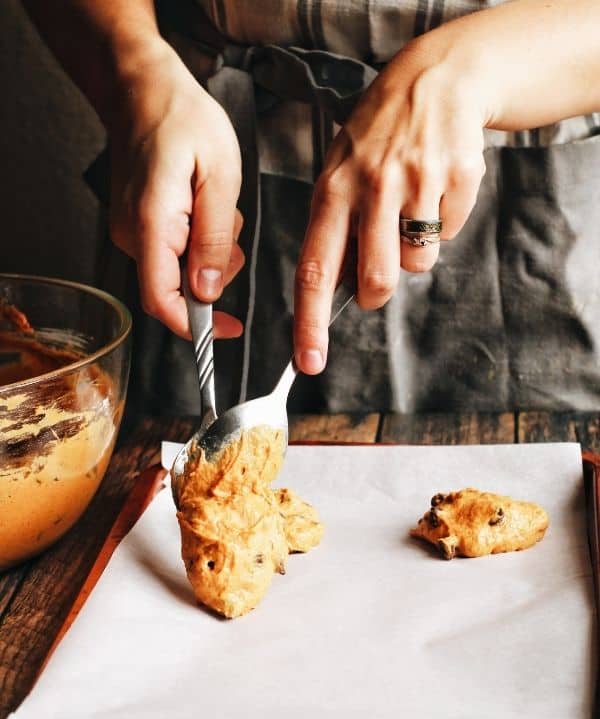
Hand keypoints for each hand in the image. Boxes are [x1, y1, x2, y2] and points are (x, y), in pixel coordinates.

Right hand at [108, 40, 243, 338]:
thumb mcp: (219, 177)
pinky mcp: (140, 227)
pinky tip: (204, 205)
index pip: (162, 301)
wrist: (144, 89)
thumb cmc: (183, 120)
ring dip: (210, 252)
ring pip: (180, 270)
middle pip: (178, 288)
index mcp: (152, 225)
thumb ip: (214, 239)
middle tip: (230, 230)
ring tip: (217, 207)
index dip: (196, 328)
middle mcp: (134, 235)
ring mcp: (133, 232)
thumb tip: (208, 292)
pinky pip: (174, 252)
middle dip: (215, 273)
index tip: (228, 332)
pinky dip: (199, 240)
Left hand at [294, 34, 486, 373]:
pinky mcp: (457, 174)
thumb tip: (332, 291)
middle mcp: (370, 187)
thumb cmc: (380, 135)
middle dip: (379, 291)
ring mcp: (416, 180)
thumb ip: (335, 230)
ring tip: (412, 208)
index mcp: (332, 192)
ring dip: (417, 250)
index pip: (314, 270)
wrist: (436, 78)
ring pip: (419, 262)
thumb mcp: (341, 172)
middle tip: (381, 272)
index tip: (309, 361)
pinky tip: (437, 187)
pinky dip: (446, 220)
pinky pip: (452, 230)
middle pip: (376, 279)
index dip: (310, 323)